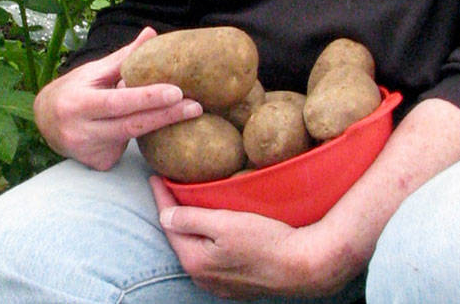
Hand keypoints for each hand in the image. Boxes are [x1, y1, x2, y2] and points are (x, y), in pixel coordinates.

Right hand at [34, 27, 202, 170]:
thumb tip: (152, 34)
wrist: (44, 121)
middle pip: (131, 125)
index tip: (177, 91)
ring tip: (188, 113)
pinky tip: (149, 128)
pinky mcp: (97, 164)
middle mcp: (80, 131)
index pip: (118, 101)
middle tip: (196, 106)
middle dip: (167, 116)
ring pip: (132, 139)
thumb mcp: (93, 71)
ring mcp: (88, 152)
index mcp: (78, 103)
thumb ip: (124, 58)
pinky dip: (140, 137)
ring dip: (160, 126)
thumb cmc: (73, 90)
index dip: (147, 98)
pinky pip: (126, 150)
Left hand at [149, 178, 357, 298]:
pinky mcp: (237, 284)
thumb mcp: (225, 223)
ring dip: (192, 227)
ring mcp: (220, 284)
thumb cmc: (266, 241)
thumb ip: (191, 219)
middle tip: (169, 187)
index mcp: (194, 261)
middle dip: (174, 213)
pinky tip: (214, 230)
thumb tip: (164, 215)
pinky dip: (207, 241)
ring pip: (197, 249)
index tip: (155, 176)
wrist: (305, 266)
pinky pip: (213, 258)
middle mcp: (202, 277)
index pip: (169, 224)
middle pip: (181, 238)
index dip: (161, 197)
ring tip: (189, 204)